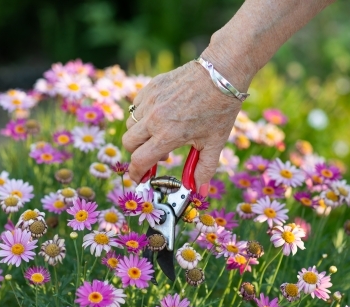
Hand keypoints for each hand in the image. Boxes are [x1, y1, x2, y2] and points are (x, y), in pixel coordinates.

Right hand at [122, 60, 241, 194]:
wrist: (222, 73)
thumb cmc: (220, 108)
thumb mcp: (215, 143)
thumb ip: (204, 169)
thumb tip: (198, 190)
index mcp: (168, 135)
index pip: (139, 161)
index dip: (136, 173)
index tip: (138, 178)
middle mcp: (154, 118)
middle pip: (128, 144)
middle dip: (137, 154)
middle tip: (157, 156)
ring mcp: (150, 100)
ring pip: (130, 125)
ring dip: (140, 135)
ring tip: (161, 134)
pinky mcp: (150, 87)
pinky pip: (136, 106)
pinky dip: (142, 115)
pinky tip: (161, 115)